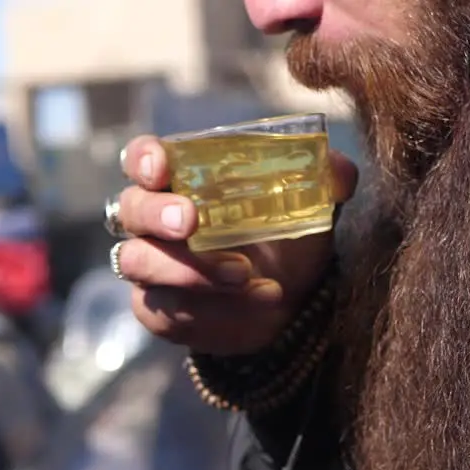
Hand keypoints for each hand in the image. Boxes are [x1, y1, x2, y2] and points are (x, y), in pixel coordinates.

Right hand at [115, 135, 357, 355]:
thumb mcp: (312, 207)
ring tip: (243, 273)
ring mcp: (151, 268)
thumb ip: (326, 180)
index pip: (141, 159)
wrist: (292, 306)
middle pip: (130, 209)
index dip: (143, 159)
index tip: (161, 168)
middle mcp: (154, 222)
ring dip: (189, 268)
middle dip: (157, 214)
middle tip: (192, 223)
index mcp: (182, 181)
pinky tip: (248, 300)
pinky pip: (161, 308)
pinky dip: (203, 307)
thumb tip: (339, 171)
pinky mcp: (157, 311)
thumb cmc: (287, 240)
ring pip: (139, 261)